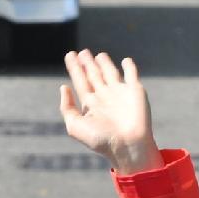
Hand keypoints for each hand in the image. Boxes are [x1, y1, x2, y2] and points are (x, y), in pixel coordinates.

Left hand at [56, 48, 159, 171]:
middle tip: (82, 52)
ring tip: (98, 55)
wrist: (127, 145)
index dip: (75, 68)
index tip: (70, 55)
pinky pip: (132, 74)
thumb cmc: (101, 139)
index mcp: (90, 104)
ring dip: (105, 63)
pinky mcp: (135, 91)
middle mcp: (104, 97)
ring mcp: (120, 93)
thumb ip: (66, 107)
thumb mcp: (75, 126)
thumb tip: (63, 87)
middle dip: (88, 64)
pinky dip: (129, 67)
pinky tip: (126, 60)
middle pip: (94, 75)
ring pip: (110, 73)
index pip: (80, 81)